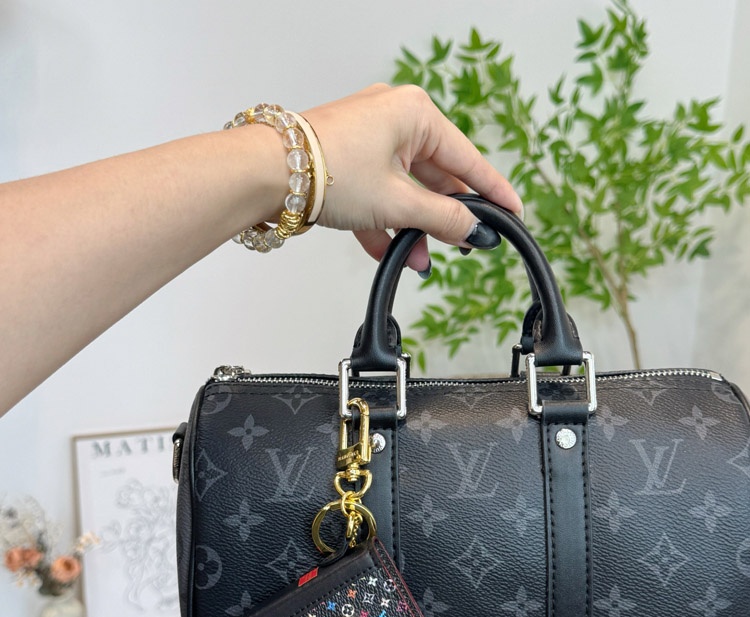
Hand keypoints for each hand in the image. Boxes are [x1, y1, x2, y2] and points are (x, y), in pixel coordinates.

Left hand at [303, 84, 521, 270]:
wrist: (265, 174)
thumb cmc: (328, 171)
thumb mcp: (397, 202)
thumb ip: (442, 218)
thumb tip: (473, 231)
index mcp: (414, 114)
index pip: (467, 158)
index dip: (492, 191)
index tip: (513, 212)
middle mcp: (393, 119)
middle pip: (434, 176)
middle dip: (442, 219)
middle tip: (461, 246)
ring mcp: (368, 139)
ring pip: (404, 189)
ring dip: (412, 227)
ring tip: (419, 259)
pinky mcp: (348, 160)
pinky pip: (378, 193)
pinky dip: (384, 221)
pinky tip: (388, 251)